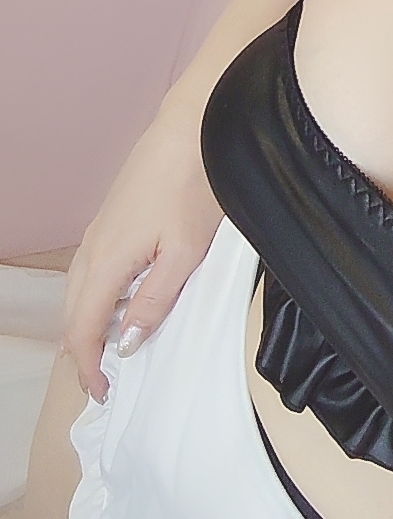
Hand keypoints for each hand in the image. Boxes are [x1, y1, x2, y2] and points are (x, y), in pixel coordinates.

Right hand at [62, 115, 221, 402]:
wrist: (192, 125)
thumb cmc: (194, 184)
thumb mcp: (184, 253)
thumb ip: (155, 301)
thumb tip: (126, 343)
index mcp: (107, 262)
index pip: (83, 330)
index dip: (88, 367)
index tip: (103, 393)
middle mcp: (93, 247)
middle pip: (72, 313)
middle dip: (82, 351)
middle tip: (105, 379)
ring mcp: (100, 229)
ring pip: (78, 290)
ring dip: (87, 323)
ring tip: (111, 347)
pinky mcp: (112, 216)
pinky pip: (90, 268)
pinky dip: (95, 296)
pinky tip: (120, 298)